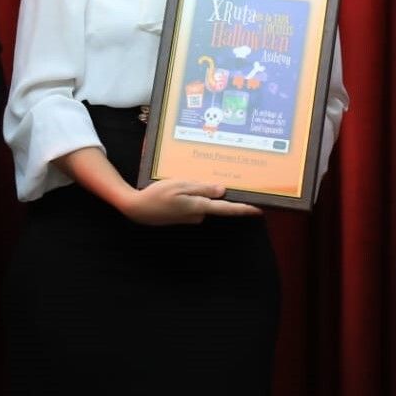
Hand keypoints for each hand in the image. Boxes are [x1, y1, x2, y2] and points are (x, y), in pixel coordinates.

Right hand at [123, 179, 262, 225]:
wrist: (137, 209)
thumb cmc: (157, 196)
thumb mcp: (180, 186)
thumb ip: (202, 188)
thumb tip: (222, 190)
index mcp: (199, 206)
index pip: (226, 208)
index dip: (243, 209)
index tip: (258, 210)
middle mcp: (197, 214)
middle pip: (213, 202)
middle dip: (210, 191)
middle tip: (200, 179)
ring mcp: (189, 216)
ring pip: (201, 201)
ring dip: (195, 192)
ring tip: (178, 182)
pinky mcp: (182, 216)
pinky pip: (191, 203)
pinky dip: (187, 196)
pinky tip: (173, 189)